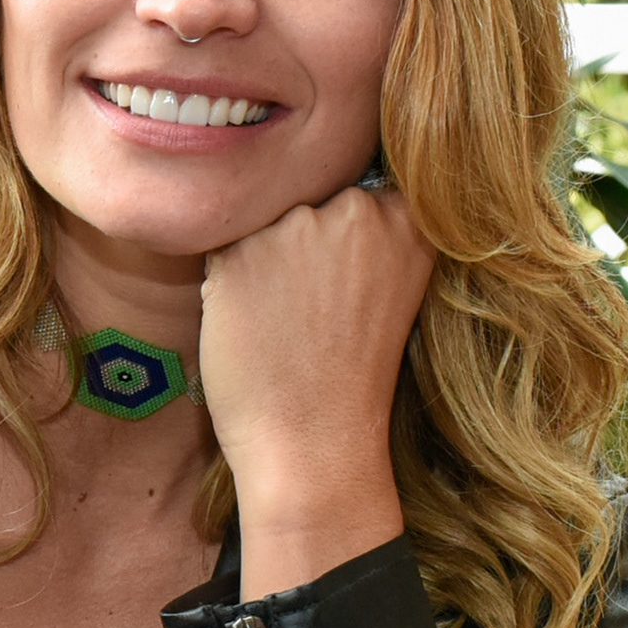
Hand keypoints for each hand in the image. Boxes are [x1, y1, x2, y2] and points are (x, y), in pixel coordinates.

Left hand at [199, 182, 433, 596]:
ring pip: (261, 222)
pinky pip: (220, 250)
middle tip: (310, 310)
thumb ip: (372, 233)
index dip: (340, 237)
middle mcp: (354, 210)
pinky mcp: (238, 254)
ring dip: (260, 259)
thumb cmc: (350, 375)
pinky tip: (252, 324)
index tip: (342, 284)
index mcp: (406, 217)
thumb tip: (328, 194)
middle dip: (298, 241)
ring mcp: (295, 228)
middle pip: (305, 198)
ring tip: (283, 321)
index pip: (357, 186)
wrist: (314, 442)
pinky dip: (227, 283)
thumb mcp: (391, 286)